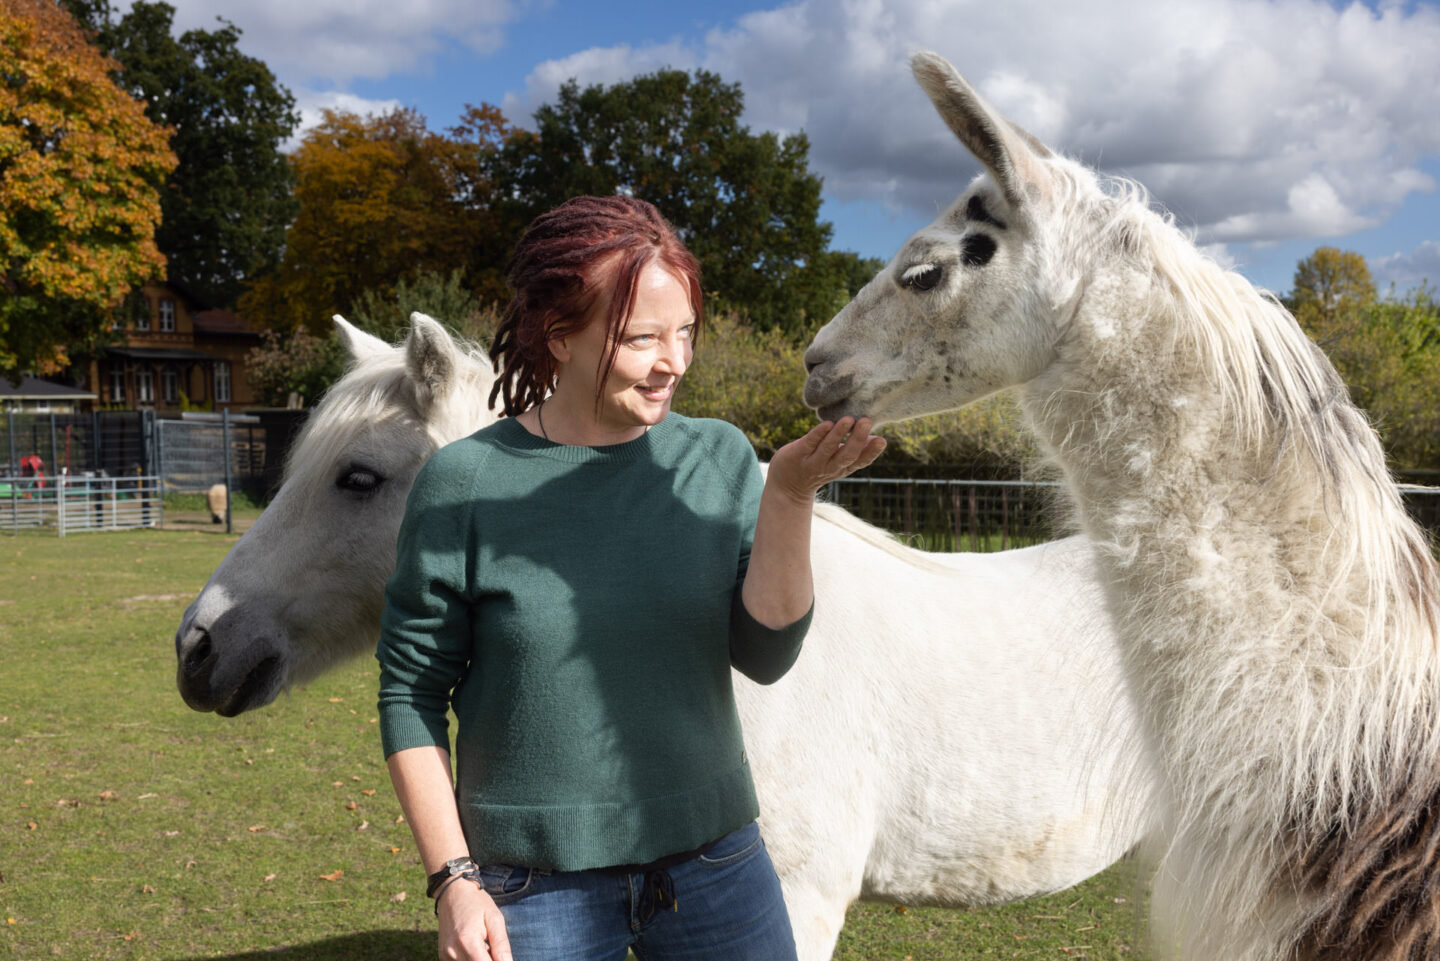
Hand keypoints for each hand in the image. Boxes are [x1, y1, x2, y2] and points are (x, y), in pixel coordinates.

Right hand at [438, 879, 511, 960]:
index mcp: (467, 941)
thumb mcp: (495, 919)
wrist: (452, 892)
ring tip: (483, 944)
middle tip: (491, 944)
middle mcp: (453, 952)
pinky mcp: (442, 956)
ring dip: (480, 959)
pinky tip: (474, 947)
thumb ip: (501, 945)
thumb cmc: (477, 903)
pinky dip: (471, 959)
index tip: (502, 954)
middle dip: (489, 959)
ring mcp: (445, 955)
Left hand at [767, 417, 884, 504]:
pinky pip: (809, 444)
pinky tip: (827, 423)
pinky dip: (818, 434)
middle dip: (857, 439)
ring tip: (848, 419)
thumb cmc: (818, 467)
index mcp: (843, 467)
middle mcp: (829, 467)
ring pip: (827, 449)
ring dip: (838, 434)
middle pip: (846, 455)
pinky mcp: (797, 454)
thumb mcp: (839, 462)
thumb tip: (879, 439)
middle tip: (866, 421)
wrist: (787, 486)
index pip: (860, 461)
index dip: (871, 452)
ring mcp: (813, 462)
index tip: (882, 440)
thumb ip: (856, 451)